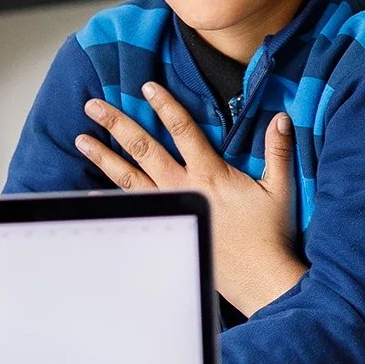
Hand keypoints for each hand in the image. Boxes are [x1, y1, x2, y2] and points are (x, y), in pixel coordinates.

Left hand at [74, 83, 305, 314]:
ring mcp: (170, 208)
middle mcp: (183, 187)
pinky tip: (90, 191)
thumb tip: (282, 117)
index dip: (165, 106)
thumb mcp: (279, 188)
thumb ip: (278, 150)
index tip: (147, 87)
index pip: (182, 130)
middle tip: (94, 105)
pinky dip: (109, 199)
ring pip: (129, 177)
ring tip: (82, 139)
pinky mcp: (166, 227)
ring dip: (104, 156)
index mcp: (210, 173)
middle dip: (118, 124)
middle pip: (144, 149)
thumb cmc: (268, 234)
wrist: (256, 276)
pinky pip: (131, 209)